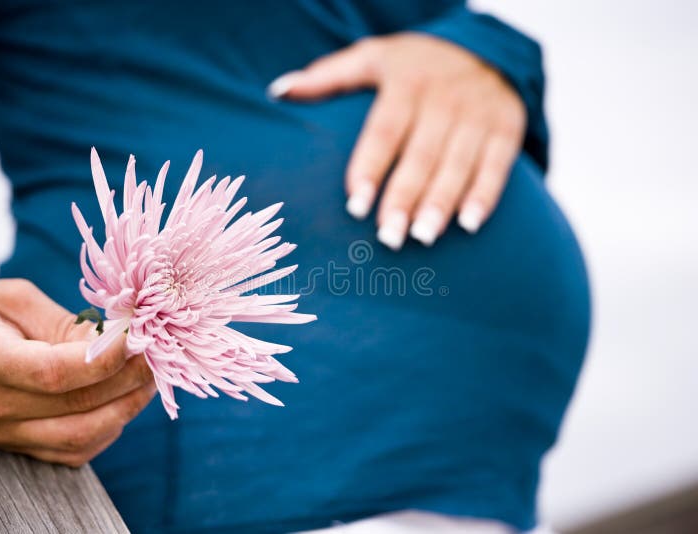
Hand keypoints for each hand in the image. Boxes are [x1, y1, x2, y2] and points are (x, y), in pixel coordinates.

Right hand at [0, 279, 155, 466]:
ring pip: (81, 436)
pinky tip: (124, 402)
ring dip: (126, 409)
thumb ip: (65, 323)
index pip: (56, 373)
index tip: (139, 338)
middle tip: (158, 355)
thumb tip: (117, 341)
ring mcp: (3, 433)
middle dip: (128, 380)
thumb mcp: (15, 299)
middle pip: (76, 406)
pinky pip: (73, 451)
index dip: (106, 360)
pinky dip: (108, 430)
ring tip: (149, 378)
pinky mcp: (18, 447)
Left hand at [268, 33, 525, 249]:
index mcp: (406, 83)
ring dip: (442, 203)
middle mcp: (444, 98)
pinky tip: (468, 225)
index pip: (384, 132)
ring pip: (459, 164)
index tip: (354, 205)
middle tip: (388, 237)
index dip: (369, 168)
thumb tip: (277, 91)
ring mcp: (478, 114)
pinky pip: (498, 166)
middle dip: (404, 198)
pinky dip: (485, 195)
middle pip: (421, 155)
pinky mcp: (507, 128)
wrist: (485, 49)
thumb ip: (327, 76)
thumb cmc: (414, 65)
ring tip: (422, 237)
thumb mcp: (372, 57)